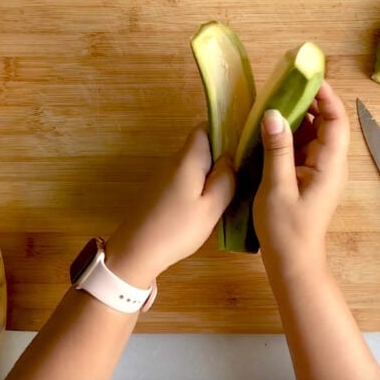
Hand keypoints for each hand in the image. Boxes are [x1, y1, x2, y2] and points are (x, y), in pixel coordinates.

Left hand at [104, 123, 234, 287]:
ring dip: (210, 172)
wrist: (137, 250)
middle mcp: (173, 161)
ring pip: (193, 164)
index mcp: (187, 159)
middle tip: (242, 172)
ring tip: (229, 190)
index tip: (241, 144)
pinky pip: (184, 177)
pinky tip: (206, 203)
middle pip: (200, 146)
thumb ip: (225, 179)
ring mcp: (163, 175)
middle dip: (220, 155)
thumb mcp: (211, 207)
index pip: (204, 128)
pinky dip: (197, 184)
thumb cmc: (177, 228)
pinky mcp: (158, 190)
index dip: (223, 131)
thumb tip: (230, 159)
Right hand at [252, 80, 349, 274]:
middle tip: (284, 83)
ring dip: (297, 116)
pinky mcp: (308, 177)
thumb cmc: (286, 229)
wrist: (292, 262)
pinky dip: (290, 133)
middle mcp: (330, 163)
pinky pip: (302, 146)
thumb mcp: (277, 186)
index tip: (307, 77)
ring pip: (313, 133)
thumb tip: (274, 112)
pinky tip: (270, 126)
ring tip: (274, 98)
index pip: (337, 120)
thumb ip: (277, 148)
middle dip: (309, 101)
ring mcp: (320, 170)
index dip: (326, 96)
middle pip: (326, 122)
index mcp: (330, 164)